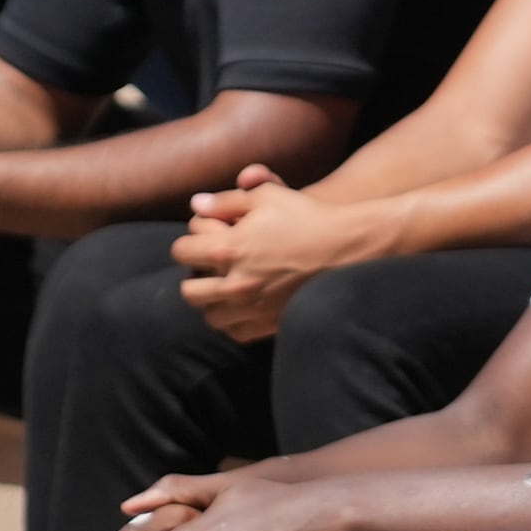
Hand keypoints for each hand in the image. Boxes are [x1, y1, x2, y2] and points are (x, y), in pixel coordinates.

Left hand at [172, 164, 396, 342]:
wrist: (349, 248)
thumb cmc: (307, 216)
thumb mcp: (265, 197)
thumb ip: (225, 201)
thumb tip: (195, 205)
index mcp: (226, 249)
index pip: (181, 251)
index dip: (191, 241)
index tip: (204, 238)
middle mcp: (234, 284)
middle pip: (188, 291)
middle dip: (195, 276)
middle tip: (211, 267)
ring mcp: (253, 308)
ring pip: (210, 317)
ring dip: (212, 302)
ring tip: (226, 287)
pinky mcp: (271, 323)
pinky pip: (236, 333)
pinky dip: (234, 321)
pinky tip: (245, 304)